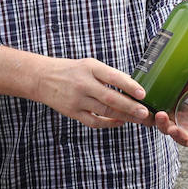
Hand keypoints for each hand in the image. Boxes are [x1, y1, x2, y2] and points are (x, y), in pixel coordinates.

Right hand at [35, 57, 150, 127]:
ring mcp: (77, 100)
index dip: (129, 85)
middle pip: (110, 98)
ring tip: (138, 118)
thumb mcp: (89, 65)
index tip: (142, 93)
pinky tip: (120, 122)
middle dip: (130, 106)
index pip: (113, 77)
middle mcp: (83, 84)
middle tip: (145, 112)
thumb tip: (133, 85)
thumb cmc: (72, 70)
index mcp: (90, 68)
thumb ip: (109, 74)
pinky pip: (94, 122)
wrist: (43, 78)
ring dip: (124, 116)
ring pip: (104, 112)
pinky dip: (108, 123)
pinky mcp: (72, 112)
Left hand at [152, 67, 187, 147]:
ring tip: (162, 116)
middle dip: (182, 138)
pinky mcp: (160, 115)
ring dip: (167, 128)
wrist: (168, 70)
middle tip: (175, 131)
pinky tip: (157, 114)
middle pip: (187, 137)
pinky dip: (158, 122)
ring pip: (171, 131)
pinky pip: (159, 124)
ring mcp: (173, 118)